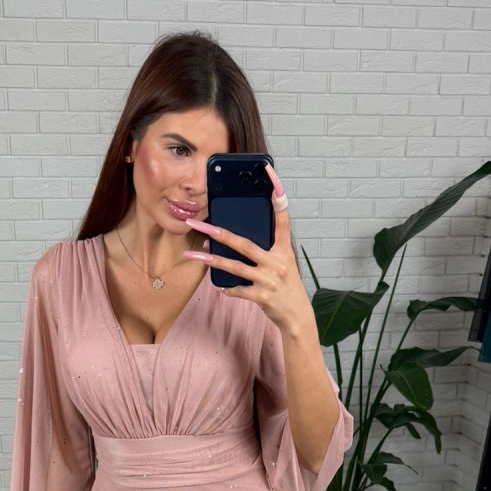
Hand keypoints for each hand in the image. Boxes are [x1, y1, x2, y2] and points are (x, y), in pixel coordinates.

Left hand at [182, 163, 311, 333]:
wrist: (297, 316)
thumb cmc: (286, 287)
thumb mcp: (283, 264)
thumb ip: (265, 250)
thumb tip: (234, 241)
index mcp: (283, 250)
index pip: (282, 218)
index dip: (277, 196)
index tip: (269, 173)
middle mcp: (277, 262)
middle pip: (244, 244)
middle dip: (220, 234)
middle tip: (200, 225)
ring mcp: (269, 280)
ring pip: (235, 268)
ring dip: (213, 262)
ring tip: (193, 256)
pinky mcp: (263, 296)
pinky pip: (239, 291)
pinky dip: (228, 289)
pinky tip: (217, 287)